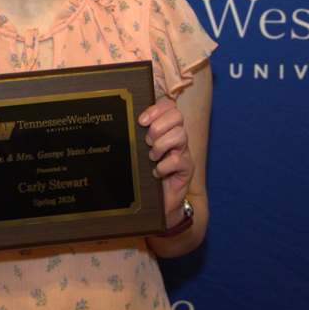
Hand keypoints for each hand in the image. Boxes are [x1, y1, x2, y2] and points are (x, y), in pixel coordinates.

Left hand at [138, 97, 193, 220]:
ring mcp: (184, 152)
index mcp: (166, 129)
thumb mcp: (139, 152)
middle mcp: (177, 138)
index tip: (141, 121)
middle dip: (158, 127)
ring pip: (181, 134)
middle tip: (147, 143)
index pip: (170, 106)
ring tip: (152, 158)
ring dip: (161, 145)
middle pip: (177, 116)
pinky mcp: (187, 169)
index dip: (156, 109)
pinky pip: (178, 160)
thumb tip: (121, 123)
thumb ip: (136, 137)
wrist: (159, 202)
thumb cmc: (146, 174)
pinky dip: (164, 166)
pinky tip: (156, 173)